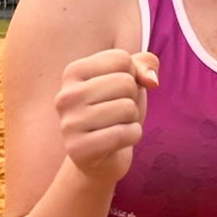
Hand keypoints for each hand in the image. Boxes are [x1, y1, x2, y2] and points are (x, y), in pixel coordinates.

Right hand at [55, 49, 159, 183]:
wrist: (103, 156)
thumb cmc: (116, 109)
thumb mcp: (132, 79)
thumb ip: (145, 64)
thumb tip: (152, 80)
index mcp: (73, 72)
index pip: (121, 59)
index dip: (132, 75)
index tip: (117, 91)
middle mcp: (65, 96)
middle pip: (125, 82)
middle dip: (132, 98)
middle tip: (118, 112)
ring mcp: (69, 124)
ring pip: (127, 107)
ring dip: (132, 118)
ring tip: (116, 125)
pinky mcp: (78, 150)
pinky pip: (126, 133)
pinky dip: (133, 136)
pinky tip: (118, 142)